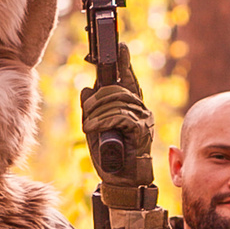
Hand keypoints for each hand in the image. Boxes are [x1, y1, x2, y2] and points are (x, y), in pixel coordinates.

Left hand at [79, 53, 154, 210]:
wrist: (121, 181)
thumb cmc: (110, 157)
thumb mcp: (95, 128)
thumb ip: (92, 109)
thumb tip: (86, 88)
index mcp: (131, 107)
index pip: (128, 80)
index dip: (124, 62)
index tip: (120, 46)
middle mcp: (140, 110)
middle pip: (117, 89)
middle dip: (96, 99)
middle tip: (87, 113)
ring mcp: (143, 120)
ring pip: (117, 101)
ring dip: (96, 113)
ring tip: (89, 127)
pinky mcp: (141, 130)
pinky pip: (120, 116)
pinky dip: (103, 121)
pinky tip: (94, 129)